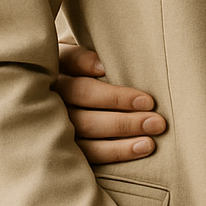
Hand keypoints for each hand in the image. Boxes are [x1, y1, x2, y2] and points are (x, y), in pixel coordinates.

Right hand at [55, 44, 166, 163]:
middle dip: (117, 100)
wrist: (67, 108)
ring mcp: (55, 123)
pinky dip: (117, 151)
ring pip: (85, 126)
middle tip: (150, 104)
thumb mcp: (87, 54)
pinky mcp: (66, 148)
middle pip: (81, 94)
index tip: (105, 69)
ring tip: (153, 128)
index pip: (68, 59)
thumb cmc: (89, 72)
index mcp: (57, 64)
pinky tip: (141, 147)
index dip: (85, 63)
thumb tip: (104, 64)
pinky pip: (89, 153)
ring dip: (123, 127)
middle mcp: (51, 93)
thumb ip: (95, 52)